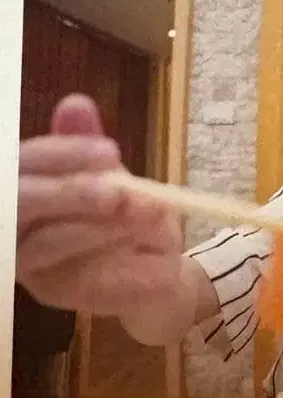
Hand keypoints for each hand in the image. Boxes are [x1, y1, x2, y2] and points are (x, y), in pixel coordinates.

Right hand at [16, 94, 189, 335]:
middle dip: (68, 193)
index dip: (63, 154)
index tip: (112, 152)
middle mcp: (15, 226)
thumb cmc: (124, 215)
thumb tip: (75, 103)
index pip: (22, 163)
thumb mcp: (115, 176)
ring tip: (143, 217)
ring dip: (97, 229)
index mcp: (25, 187)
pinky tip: (147, 253)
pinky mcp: (55, 295)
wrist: (152, 266)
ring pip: (43, 246)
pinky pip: (77, 280)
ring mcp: (30, 265)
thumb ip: (89, 149)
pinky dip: (118, 265)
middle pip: (18, 206)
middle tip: (117, 190)